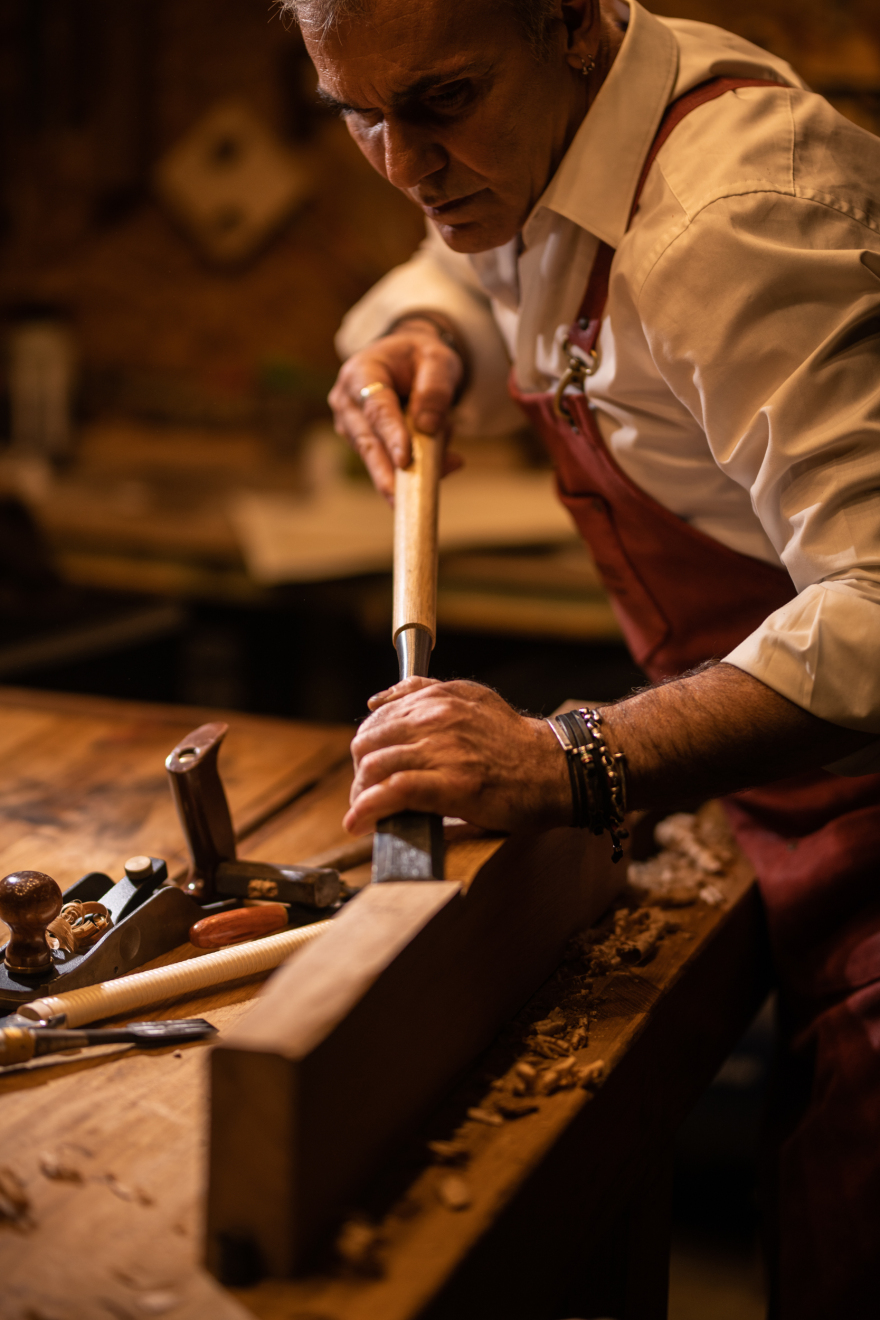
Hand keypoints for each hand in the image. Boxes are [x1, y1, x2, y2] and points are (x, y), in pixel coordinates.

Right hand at [328, 317, 465, 499]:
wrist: (407, 361)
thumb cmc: (420, 358)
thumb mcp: (437, 359)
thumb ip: (435, 388)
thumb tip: (428, 427)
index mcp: (361, 372)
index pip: (376, 408)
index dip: (390, 435)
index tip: (404, 460)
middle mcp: (347, 401)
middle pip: (366, 442)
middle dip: (384, 472)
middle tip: (400, 498)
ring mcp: (352, 427)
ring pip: (377, 457)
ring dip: (410, 468)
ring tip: (451, 462)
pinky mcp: (365, 445)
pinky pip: (388, 463)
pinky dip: (417, 468)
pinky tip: (446, 463)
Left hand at [344, 677, 571, 834]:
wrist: (555, 769)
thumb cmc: (515, 741)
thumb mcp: (472, 698)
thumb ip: (425, 692)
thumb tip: (378, 700)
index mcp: (439, 698)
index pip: (377, 720)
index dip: (366, 749)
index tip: (367, 769)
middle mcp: (436, 719)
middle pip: (368, 743)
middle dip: (359, 773)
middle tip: (365, 795)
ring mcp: (443, 751)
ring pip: (374, 767)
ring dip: (360, 795)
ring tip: (363, 813)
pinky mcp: (451, 785)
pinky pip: (393, 792)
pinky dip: (368, 809)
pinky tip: (359, 823)